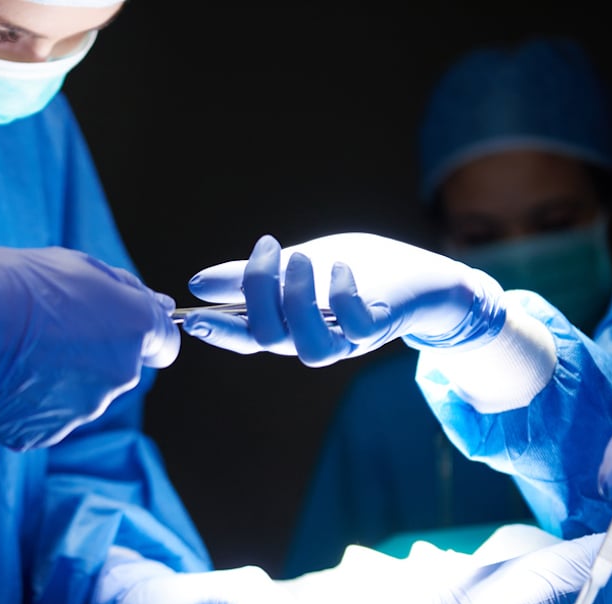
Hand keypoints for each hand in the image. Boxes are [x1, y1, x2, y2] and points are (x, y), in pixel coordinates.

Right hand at [0, 246, 178, 449]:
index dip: (142, 334)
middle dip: (91, 352)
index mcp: (132, 331)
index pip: (164, 344)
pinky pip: (43, 416)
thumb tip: (160, 306)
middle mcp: (117, 377)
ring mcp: (81, 411)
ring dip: (58, 377)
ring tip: (16, 351)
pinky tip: (3, 375)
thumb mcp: (76, 267)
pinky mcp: (42, 435)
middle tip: (46, 328)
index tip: (116, 326)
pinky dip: (29, 399)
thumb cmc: (10, 285)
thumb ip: (124, 293)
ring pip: (79, 394)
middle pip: (116, 369)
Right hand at [183, 233, 504, 366]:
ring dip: (297, 302)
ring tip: (300, 258)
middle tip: (267, 249)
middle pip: (269, 338)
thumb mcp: (296, 264)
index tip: (193, 317)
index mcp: (288, 326)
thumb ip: (250, 277)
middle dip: (259, 293)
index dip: (219, 332)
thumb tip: (197, 284)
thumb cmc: (355, 270)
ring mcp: (346, 339)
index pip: (245, 338)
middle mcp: (312, 338)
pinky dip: (342, 297)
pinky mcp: (379, 328)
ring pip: (310, 347)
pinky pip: (355, 327)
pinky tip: (340, 268)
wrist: (418, 275)